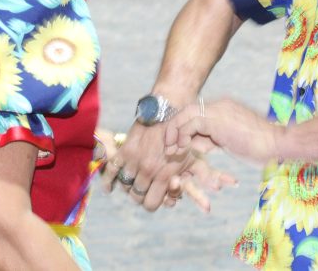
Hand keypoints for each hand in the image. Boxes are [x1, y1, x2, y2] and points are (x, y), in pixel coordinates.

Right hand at [102, 121, 234, 212]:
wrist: (168, 110)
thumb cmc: (183, 136)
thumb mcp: (194, 158)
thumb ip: (198, 180)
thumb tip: (208, 206)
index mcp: (165, 175)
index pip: (151, 204)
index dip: (152, 203)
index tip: (153, 197)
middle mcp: (148, 171)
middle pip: (137, 197)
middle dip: (140, 196)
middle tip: (143, 190)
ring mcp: (135, 161)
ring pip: (125, 186)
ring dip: (127, 187)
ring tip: (131, 184)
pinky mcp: (125, 151)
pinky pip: (111, 172)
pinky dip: (108, 182)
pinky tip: (109, 188)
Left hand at [164, 98, 281, 164]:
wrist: (276, 142)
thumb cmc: (259, 146)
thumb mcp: (230, 142)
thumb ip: (213, 140)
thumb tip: (195, 144)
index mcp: (223, 109)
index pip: (196, 114)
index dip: (184, 128)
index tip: (178, 144)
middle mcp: (219, 105)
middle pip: (187, 110)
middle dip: (175, 127)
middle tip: (168, 145)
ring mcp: (218, 109)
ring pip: (186, 114)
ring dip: (175, 131)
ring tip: (171, 148)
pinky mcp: (216, 118)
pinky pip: (191, 123)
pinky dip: (183, 135)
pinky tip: (183, 148)